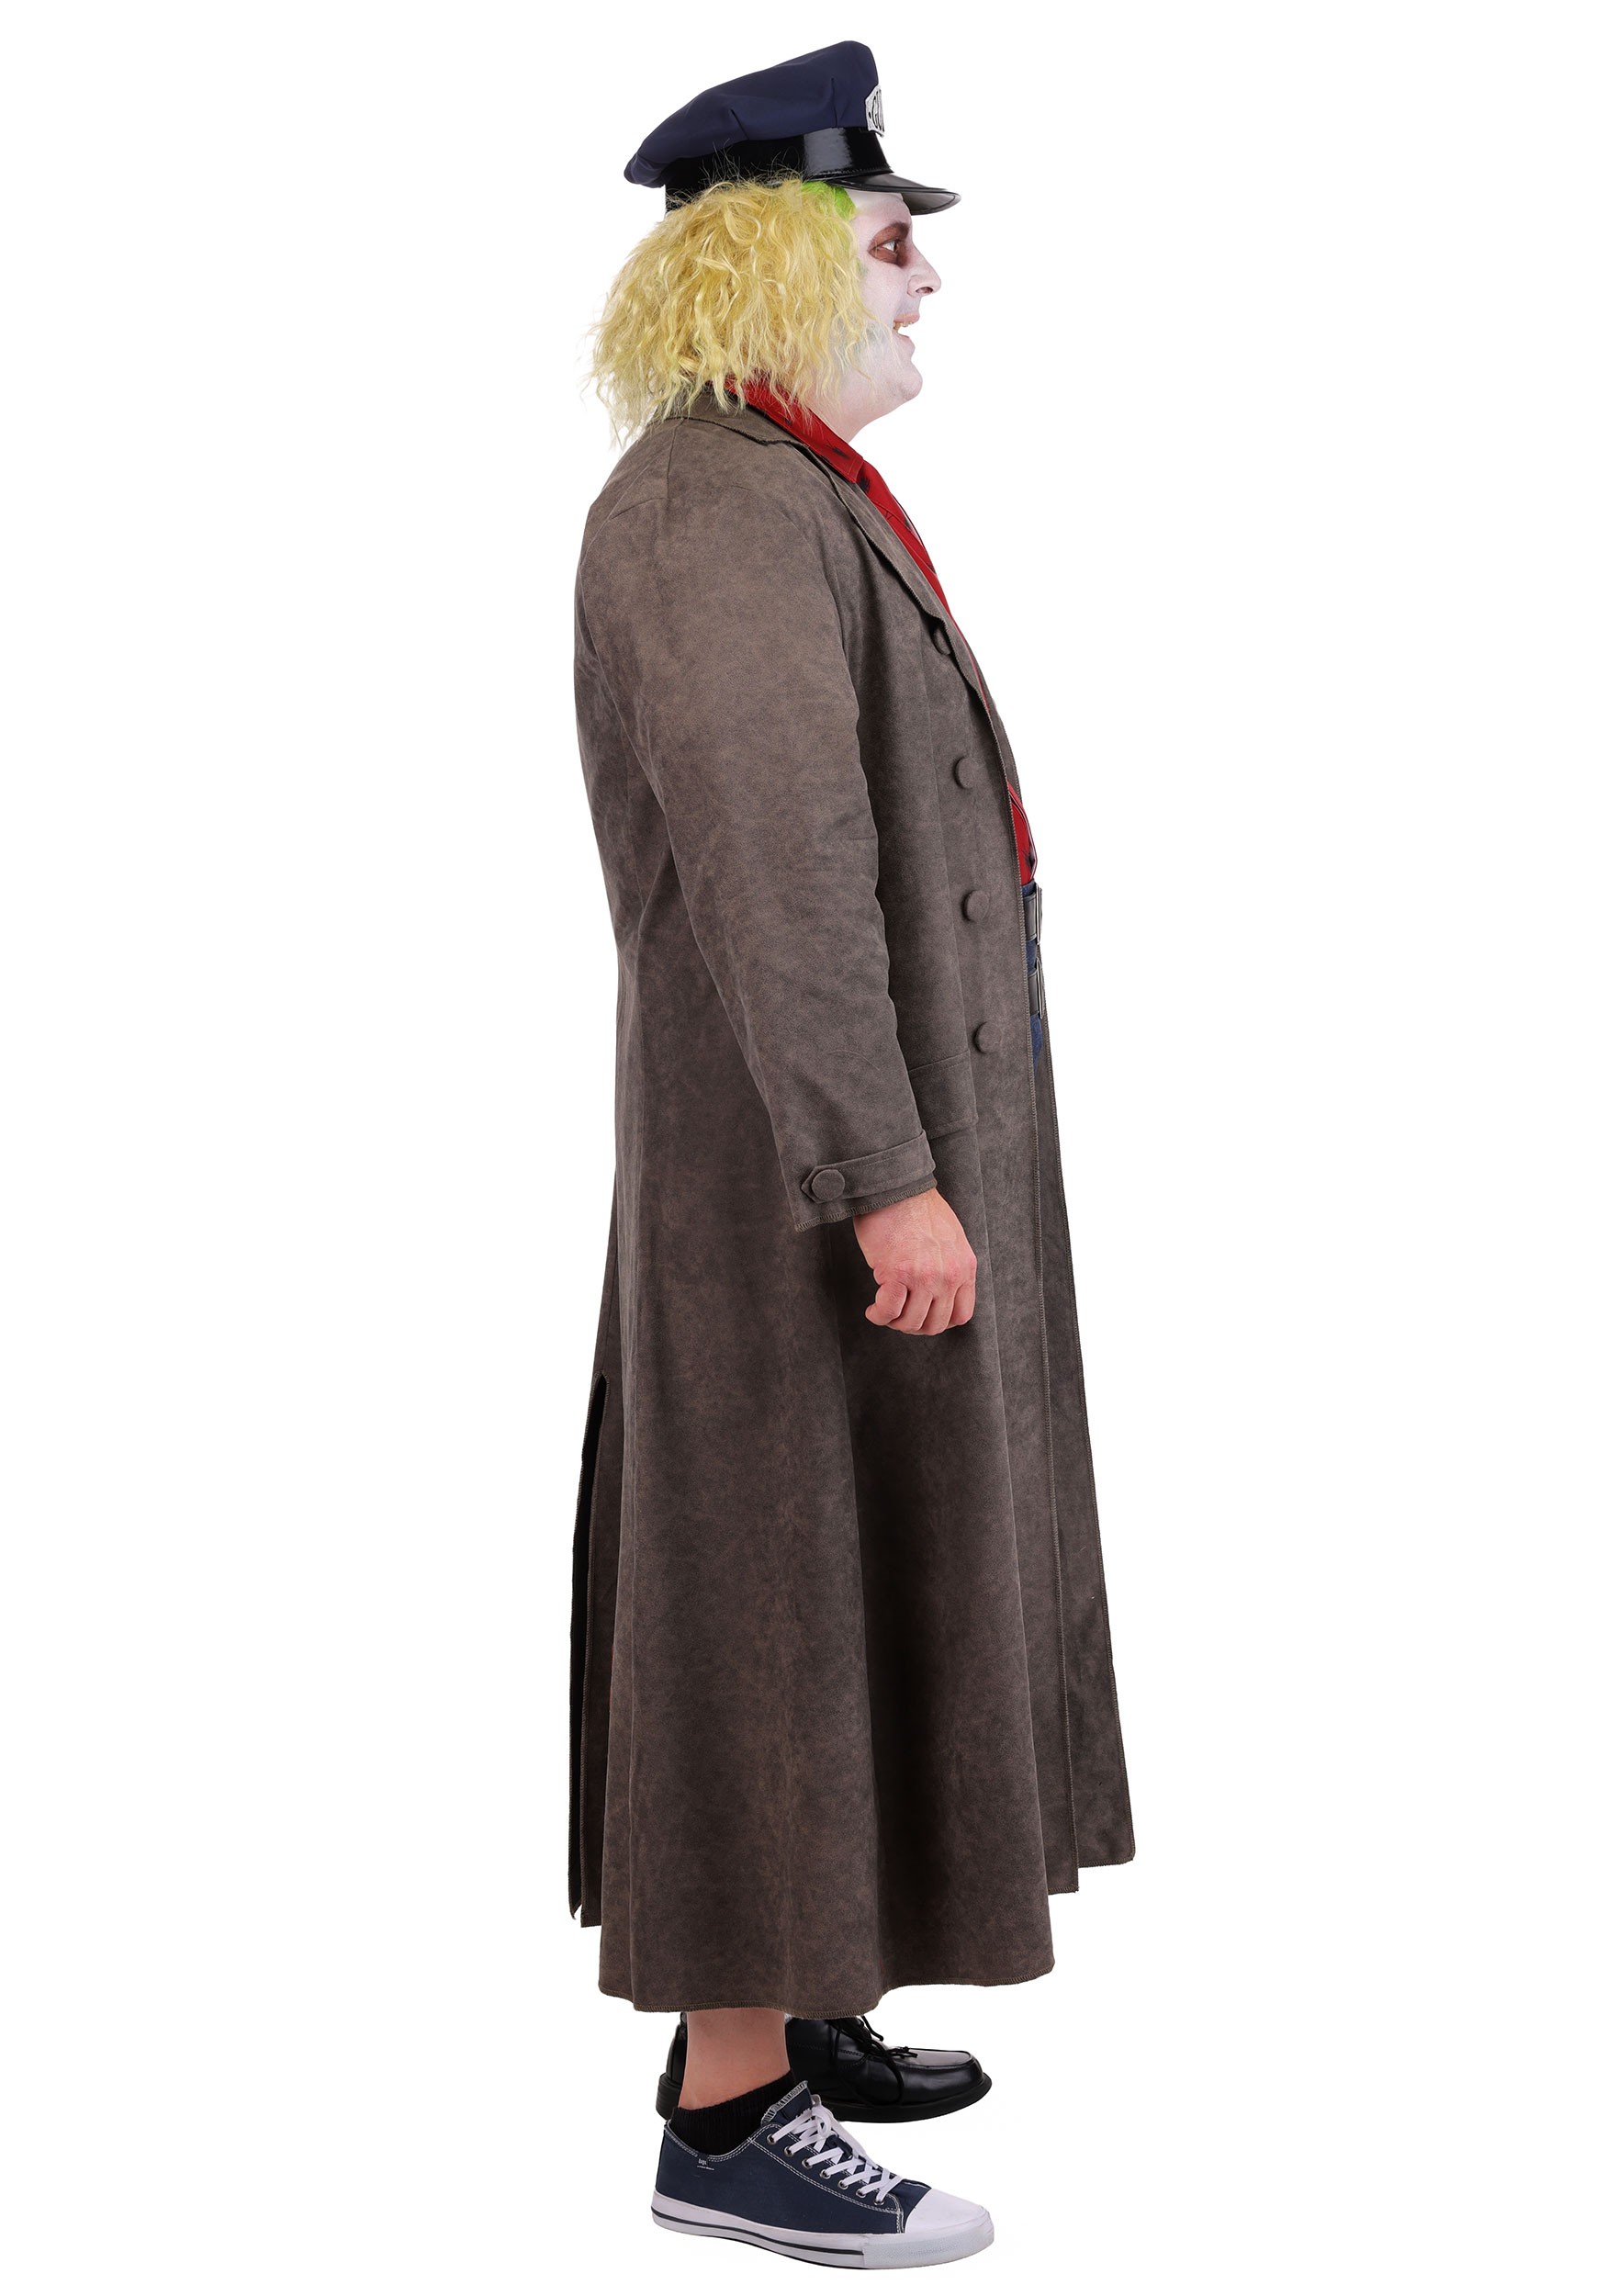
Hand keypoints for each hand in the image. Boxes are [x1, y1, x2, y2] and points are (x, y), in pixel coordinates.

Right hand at [853, 1189, 977, 1334]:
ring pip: (911, 1322)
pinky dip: (878, 1316)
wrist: (895, 1187)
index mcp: (964, 1266)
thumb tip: (938, 1290)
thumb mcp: (949, 1238)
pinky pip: (889, 1311)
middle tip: (898, 1316)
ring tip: (884, 1310)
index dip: (939, 1321)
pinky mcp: (897, 1273)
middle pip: (935, 1324)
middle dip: (914, 1325)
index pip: (961, 1315)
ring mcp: (925, 1276)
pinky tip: (873, 1310)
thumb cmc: (915, 1207)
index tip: (923, 1315)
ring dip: (894, 1321)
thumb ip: (949, 1265)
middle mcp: (949, 1275)